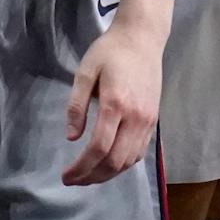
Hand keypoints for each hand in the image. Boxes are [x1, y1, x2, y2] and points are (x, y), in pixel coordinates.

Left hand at [62, 20, 163, 185]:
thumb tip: (72, 137)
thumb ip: (77, 105)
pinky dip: (123, 165)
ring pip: (129, 161)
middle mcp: (135, 117)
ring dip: (107, 174)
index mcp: (116, 104)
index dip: (81, 167)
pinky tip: (108, 165)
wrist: (142, 39)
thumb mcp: (85, 72)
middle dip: (92, 176)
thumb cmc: (110, 51)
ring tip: (88, 177)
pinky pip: (139, 153)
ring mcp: (148, 121)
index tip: (66, 175)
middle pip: (115, 161)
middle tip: (73, 180)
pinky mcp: (153, 121)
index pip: (99, 148)